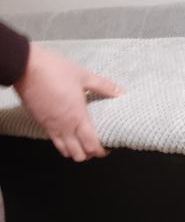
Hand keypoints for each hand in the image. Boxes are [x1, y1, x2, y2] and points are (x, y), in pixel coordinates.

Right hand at [14, 43, 123, 161]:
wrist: (25, 66)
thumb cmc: (54, 70)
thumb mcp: (83, 76)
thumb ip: (103, 86)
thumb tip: (121, 92)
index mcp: (78, 117)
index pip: (91, 145)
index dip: (101, 152)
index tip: (107, 149)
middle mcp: (65, 127)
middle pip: (79, 155)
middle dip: (89, 155)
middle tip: (95, 147)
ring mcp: (51, 127)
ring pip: (65, 151)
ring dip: (75, 151)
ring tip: (82, 143)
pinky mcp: (41, 123)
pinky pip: (54, 141)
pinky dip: (62, 144)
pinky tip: (67, 135)